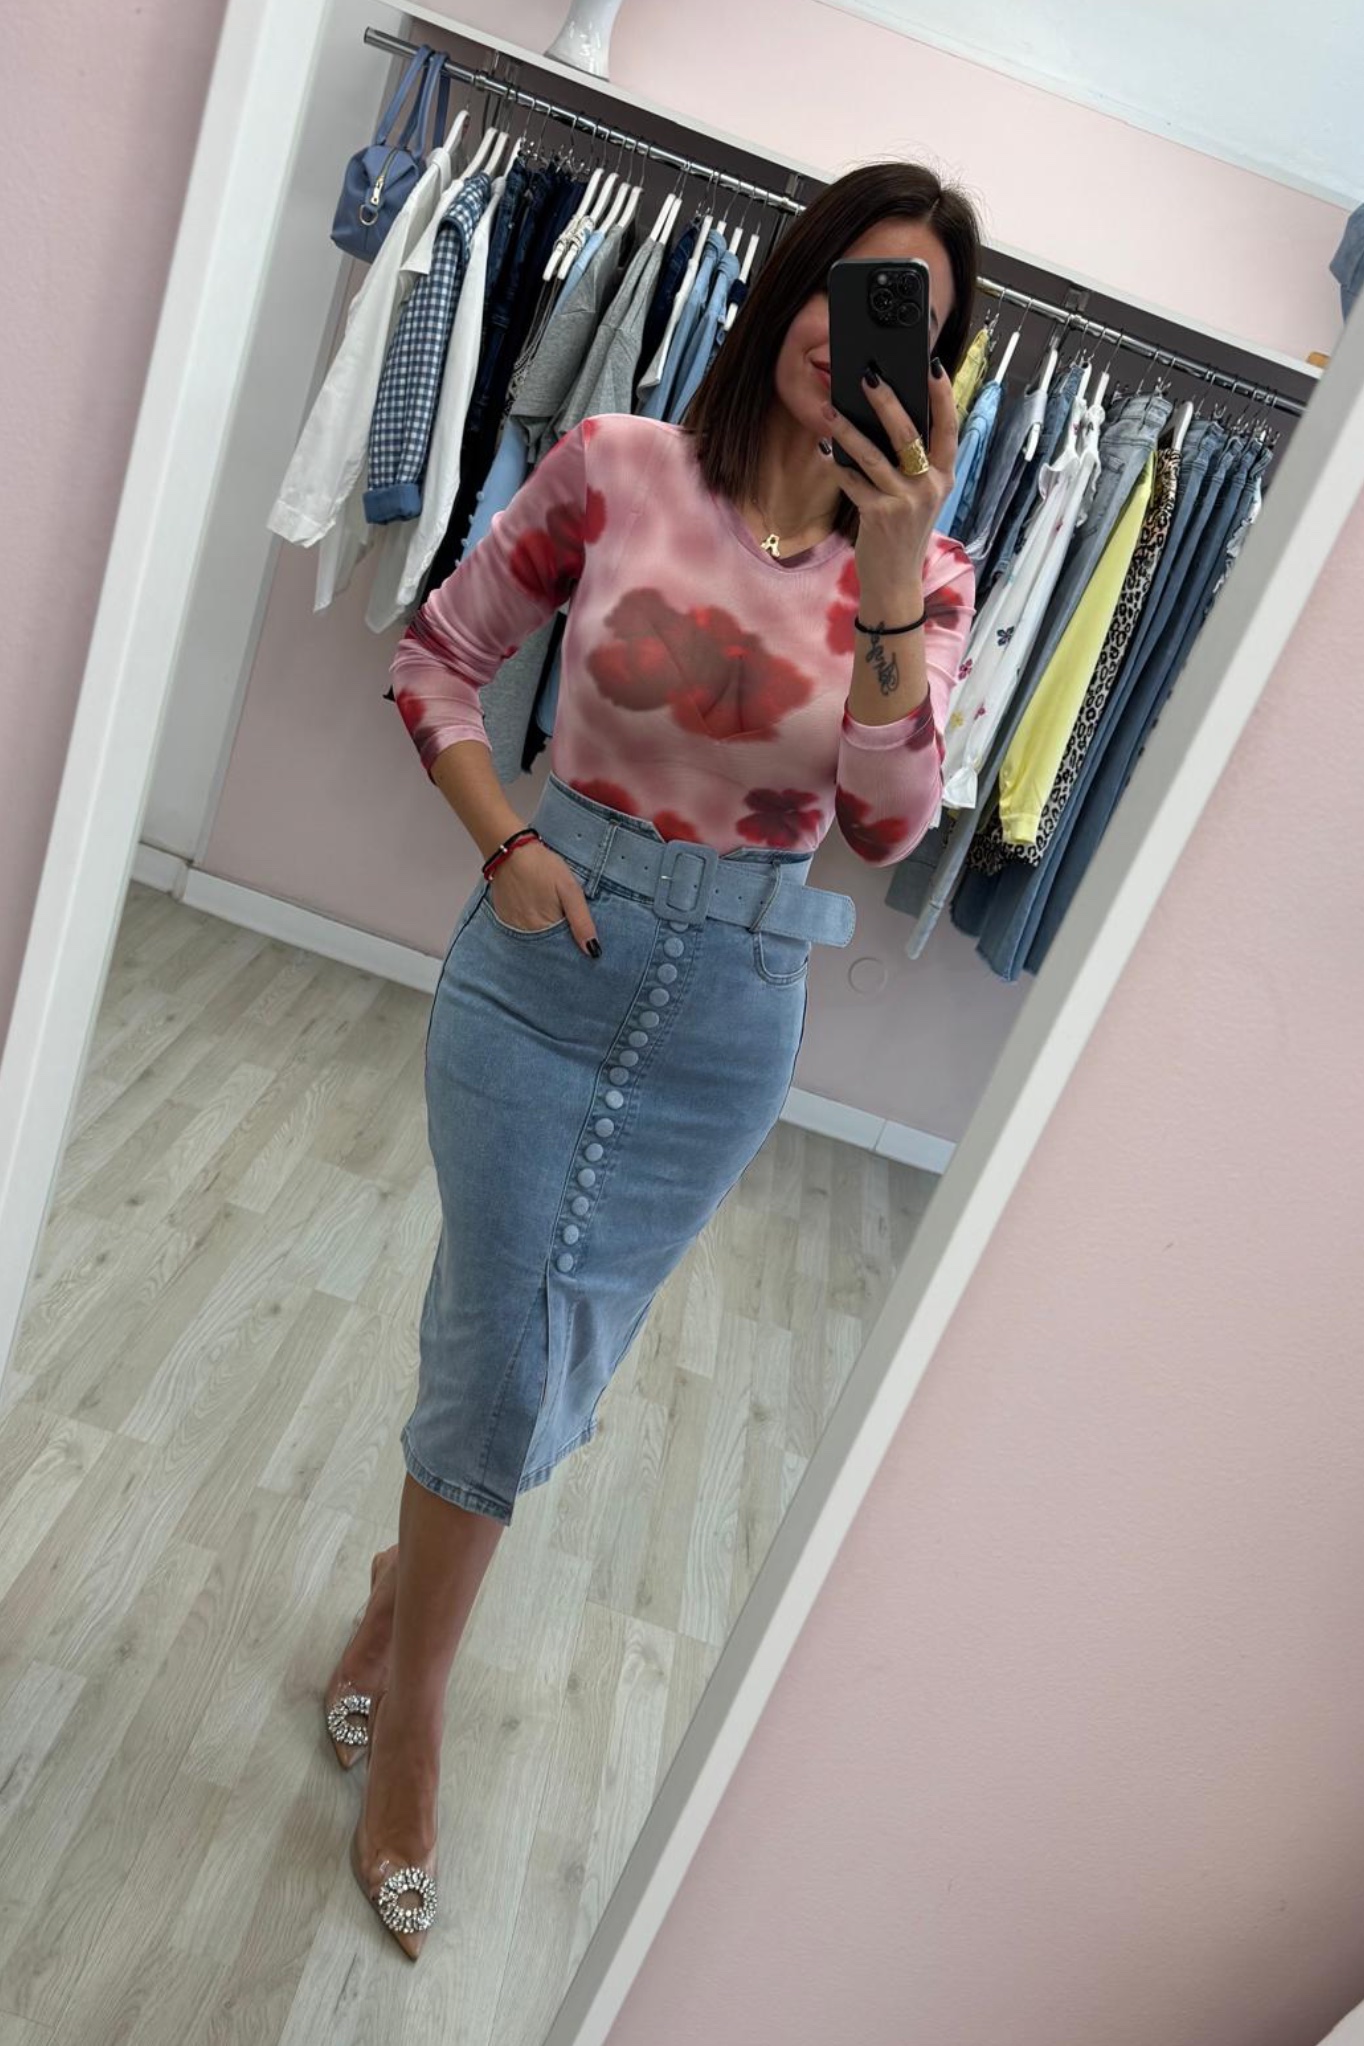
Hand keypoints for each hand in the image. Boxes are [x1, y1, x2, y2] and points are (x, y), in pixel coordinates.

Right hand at [489, 840, 600, 955]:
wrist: (511, 851)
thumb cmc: (543, 866)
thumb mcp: (570, 889)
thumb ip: (581, 920)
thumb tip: (592, 950)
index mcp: (546, 928)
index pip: (563, 951)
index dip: (573, 949)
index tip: (581, 945)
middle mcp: (527, 934)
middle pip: (548, 950)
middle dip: (559, 945)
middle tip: (566, 927)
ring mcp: (513, 929)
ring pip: (535, 943)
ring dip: (545, 938)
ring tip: (551, 919)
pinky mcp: (504, 921)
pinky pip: (521, 934)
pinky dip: (531, 930)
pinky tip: (537, 915)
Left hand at [822, 357, 957, 613]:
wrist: (895, 582)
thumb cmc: (903, 533)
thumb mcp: (920, 498)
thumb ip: (914, 465)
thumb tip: (886, 420)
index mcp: (944, 476)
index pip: (949, 428)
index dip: (942, 396)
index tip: (932, 366)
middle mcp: (930, 486)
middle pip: (908, 433)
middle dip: (886, 401)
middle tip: (867, 376)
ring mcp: (905, 502)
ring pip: (873, 455)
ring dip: (848, 430)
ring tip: (830, 410)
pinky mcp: (879, 516)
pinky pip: (853, 482)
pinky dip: (837, 466)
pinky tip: (825, 452)